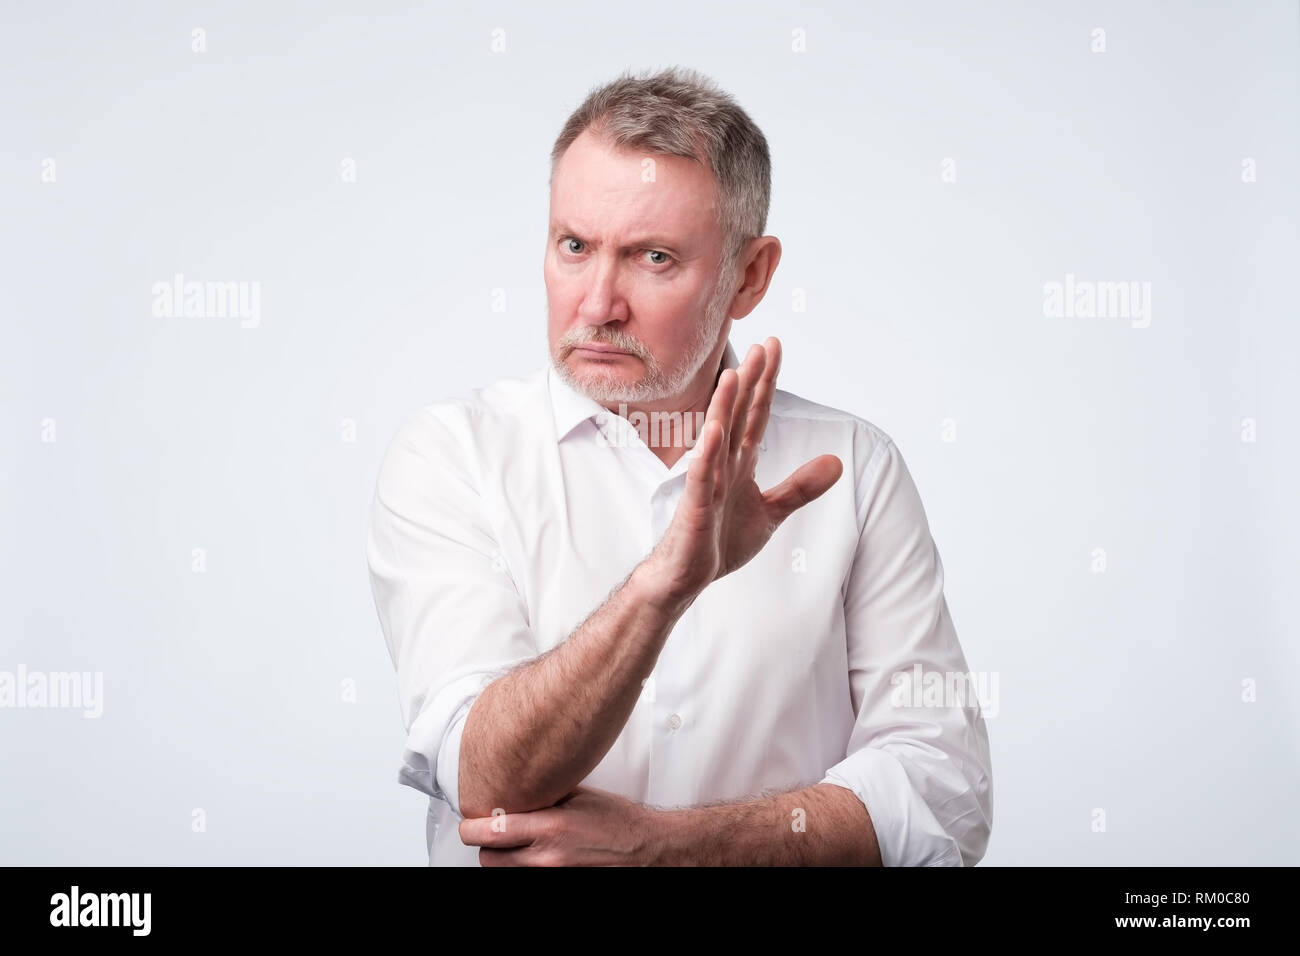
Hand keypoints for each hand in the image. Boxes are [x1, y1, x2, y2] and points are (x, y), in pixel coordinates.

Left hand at [457, 785, 664, 865]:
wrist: (644, 848)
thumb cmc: (617, 821)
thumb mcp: (577, 796)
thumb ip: (542, 795)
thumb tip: (514, 788)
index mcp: (550, 828)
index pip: (490, 833)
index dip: (471, 828)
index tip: (470, 822)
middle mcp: (547, 858)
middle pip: (489, 859)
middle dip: (487, 845)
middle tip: (494, 832)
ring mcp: (553, 877)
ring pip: (504, 873)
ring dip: (503, 859)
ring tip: (518, 844)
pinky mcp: (557, 884)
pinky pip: (525, 878)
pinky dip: (523, 867)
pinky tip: (534, 854)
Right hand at [645, 337, 842, 604]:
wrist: (687, 576)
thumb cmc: (719, 539)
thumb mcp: (771, 512)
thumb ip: (800, 486)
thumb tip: (837, 462)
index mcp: (740, 461)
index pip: (757, 414)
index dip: (767, 382)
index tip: (774, 348)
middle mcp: (722, 464)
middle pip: (739, 415)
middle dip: (750, 381)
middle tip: (763, 346)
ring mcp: (707, 483)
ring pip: (717, 438)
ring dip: (725, 407)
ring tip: (734, 374)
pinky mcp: (695, 506)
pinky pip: (702, 477)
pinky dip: (707, 455)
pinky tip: (713, 431)